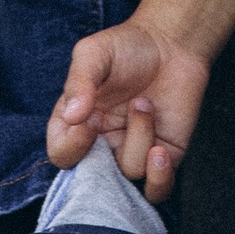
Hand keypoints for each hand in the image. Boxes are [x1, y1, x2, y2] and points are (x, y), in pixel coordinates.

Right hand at [44, 0, 234, 204]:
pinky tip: (161, 151)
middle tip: (107, 123)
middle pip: (92, 179)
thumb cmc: (127, 47)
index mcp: (76, 123)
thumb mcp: (94, 53)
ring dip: (139, 136)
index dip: (71, 147)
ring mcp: (132, 152)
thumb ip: (80, 81)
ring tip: (144, 103)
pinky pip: (157, 189)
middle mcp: (101, 144)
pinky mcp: (163, 159)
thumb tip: (71, 117)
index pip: (62, 154)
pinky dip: (159, 177)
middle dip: (102, 159)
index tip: (89, 122)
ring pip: (129, 172)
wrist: (172, 44)